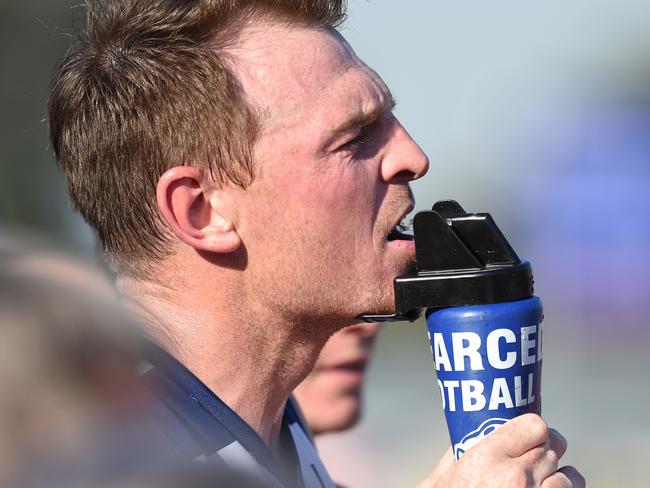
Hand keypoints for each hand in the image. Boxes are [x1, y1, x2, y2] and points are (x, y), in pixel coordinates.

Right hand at [418, 414, 584, 487]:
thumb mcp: (439, 482)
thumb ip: (453, 457)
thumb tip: (464, 437)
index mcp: (486, 458)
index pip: (535, 426)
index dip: (534, 431)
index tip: (527, 437)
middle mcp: (516, 476)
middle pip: (553, 447)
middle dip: (544, 452)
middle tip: (533, 460)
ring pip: (569, 475)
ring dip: (558, 477)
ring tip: (543, 482)